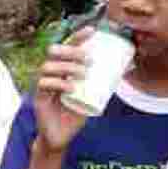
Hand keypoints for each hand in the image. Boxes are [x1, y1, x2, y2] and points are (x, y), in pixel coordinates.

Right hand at [33, 26, 92, 153]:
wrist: (60, 137)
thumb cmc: (75, 115)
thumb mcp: (92, 96)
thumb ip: (104, 81)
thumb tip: (128, 67)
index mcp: (62, 69)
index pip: (66, 46)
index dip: (77, 36)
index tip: (92, 31)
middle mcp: (50, 74)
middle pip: (54, 52)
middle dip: (71, 51)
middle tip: (89, 59)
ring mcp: (42, 85)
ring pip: (48, 67)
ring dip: (67, 67)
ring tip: (83, 74)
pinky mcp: (38, 98)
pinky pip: (44, 84)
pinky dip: (58, 84)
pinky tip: (71, 87)